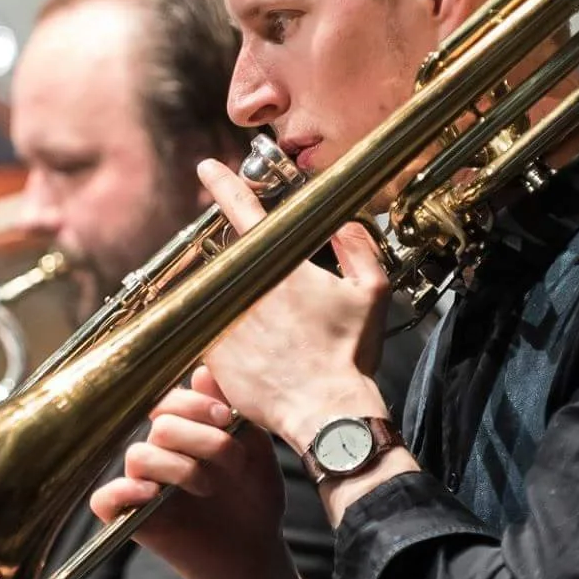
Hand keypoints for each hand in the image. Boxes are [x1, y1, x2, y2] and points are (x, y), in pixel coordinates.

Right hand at [89, 368, 302, 578]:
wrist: (257, 553)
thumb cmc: (255, 500)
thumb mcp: (255, 451)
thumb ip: (233, 413)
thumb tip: (203, 373)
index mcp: (186, 434)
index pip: (171, 401)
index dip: (196, 404)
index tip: (227, 418)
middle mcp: (161, 455)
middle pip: (160, 425)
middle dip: (200, 438)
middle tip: (231, 460)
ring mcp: (145, 486)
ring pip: (137, 455)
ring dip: (178, 467)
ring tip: (207, 487)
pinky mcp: (134, 519)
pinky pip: (104, 500)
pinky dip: (122, 493)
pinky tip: (152, 495)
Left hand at [194, 158, 392, 451]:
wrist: (324, 410)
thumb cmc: (347, 355)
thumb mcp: (371, 292)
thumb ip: (358, 246)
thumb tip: (347, 222)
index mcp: (279, 263)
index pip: (243, 209)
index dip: (224, 183)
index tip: (208, 168)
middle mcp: (244, 285)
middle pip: (231, 255)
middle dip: (247, 269)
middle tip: (275, 301)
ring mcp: (223, 317)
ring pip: (219, 294)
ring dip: (239, 305)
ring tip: (274, 338)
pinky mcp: (211, 349)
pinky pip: (212, 332)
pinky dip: (229, 337)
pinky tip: (259, 358)